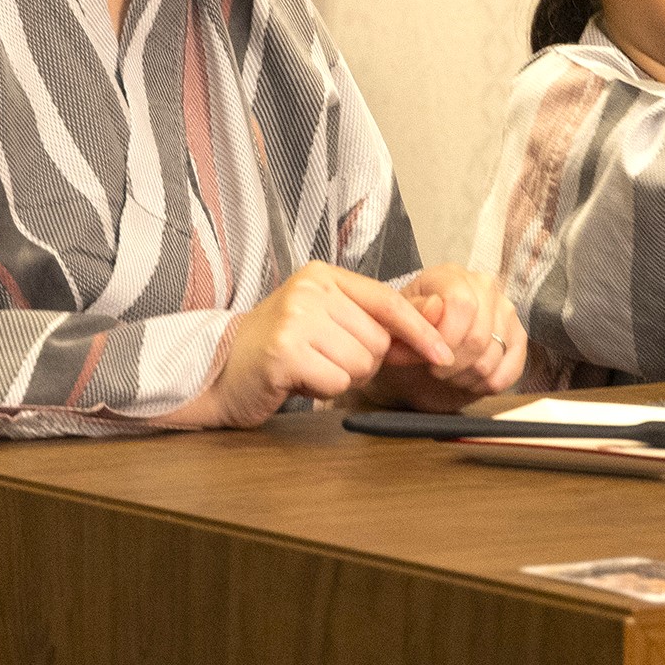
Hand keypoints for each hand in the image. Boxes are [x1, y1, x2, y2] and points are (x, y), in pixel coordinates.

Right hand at [181, 261, 455, 428]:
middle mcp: (310, 288)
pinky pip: (335, 382)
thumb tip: (437, 319)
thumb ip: (376, 323)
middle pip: (377, 341)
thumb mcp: (328, 323)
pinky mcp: (284, 350)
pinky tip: (297, 378)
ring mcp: (295, 317)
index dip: (419, 330)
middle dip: (361, 362)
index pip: (388, 301)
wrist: (220, 371)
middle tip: (324, 359)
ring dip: (341, 377)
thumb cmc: (280, 350)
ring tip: (309, 367)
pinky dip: (321, 389)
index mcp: (324, 275)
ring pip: (360, 364)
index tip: (444, 353)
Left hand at [381, 265, 531, 405]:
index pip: (462, 305)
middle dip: (452, 365)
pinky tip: (468, 379)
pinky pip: (510, 370)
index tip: (427, 357)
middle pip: (478, 336)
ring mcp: (506, 311)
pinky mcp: (518, 337)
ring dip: (465, 377)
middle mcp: (485, 286)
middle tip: (435, 371)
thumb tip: (434, 307)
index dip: (445, 339)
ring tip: (448, 375)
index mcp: (451, 276)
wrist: (420, 352)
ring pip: (492, 357)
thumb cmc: (407, 334)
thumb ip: (411, 314)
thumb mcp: (397, 323)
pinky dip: (486, 384)